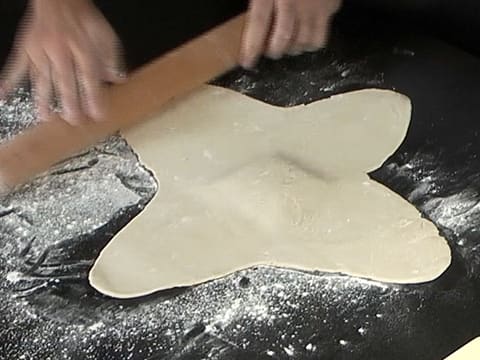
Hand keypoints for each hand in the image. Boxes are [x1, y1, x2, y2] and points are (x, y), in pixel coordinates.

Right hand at [0, 0, 124, 124]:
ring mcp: (40, 50)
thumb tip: (118, 80)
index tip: (97, 114)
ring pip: (42, 78)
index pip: (89, 77)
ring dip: (43, 99)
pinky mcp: (26, 48)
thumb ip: (111, 58)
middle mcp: (60, 51)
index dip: (93, 97)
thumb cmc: (82, 18)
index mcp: (81, 48)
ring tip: (45, 117)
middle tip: (73, 121)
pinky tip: (3, 94)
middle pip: (65, 81)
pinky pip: (16, 66)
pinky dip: (8, 80)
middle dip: (70, 103)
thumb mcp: (104, 34)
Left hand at [240, 0, 341, 67]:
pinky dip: (311, 43)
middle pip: (282, 39)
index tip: (247, 62)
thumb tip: (248, 16)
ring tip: (287, 45)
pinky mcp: (330, 7)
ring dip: (292, 48)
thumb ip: (257, 0)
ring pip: (303, 42)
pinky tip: (305, 38)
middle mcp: (293, 1)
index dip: (252, 47)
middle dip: (274, 51)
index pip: (259, 24)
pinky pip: (321, 36)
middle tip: (270, 52)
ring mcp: (314, 6)